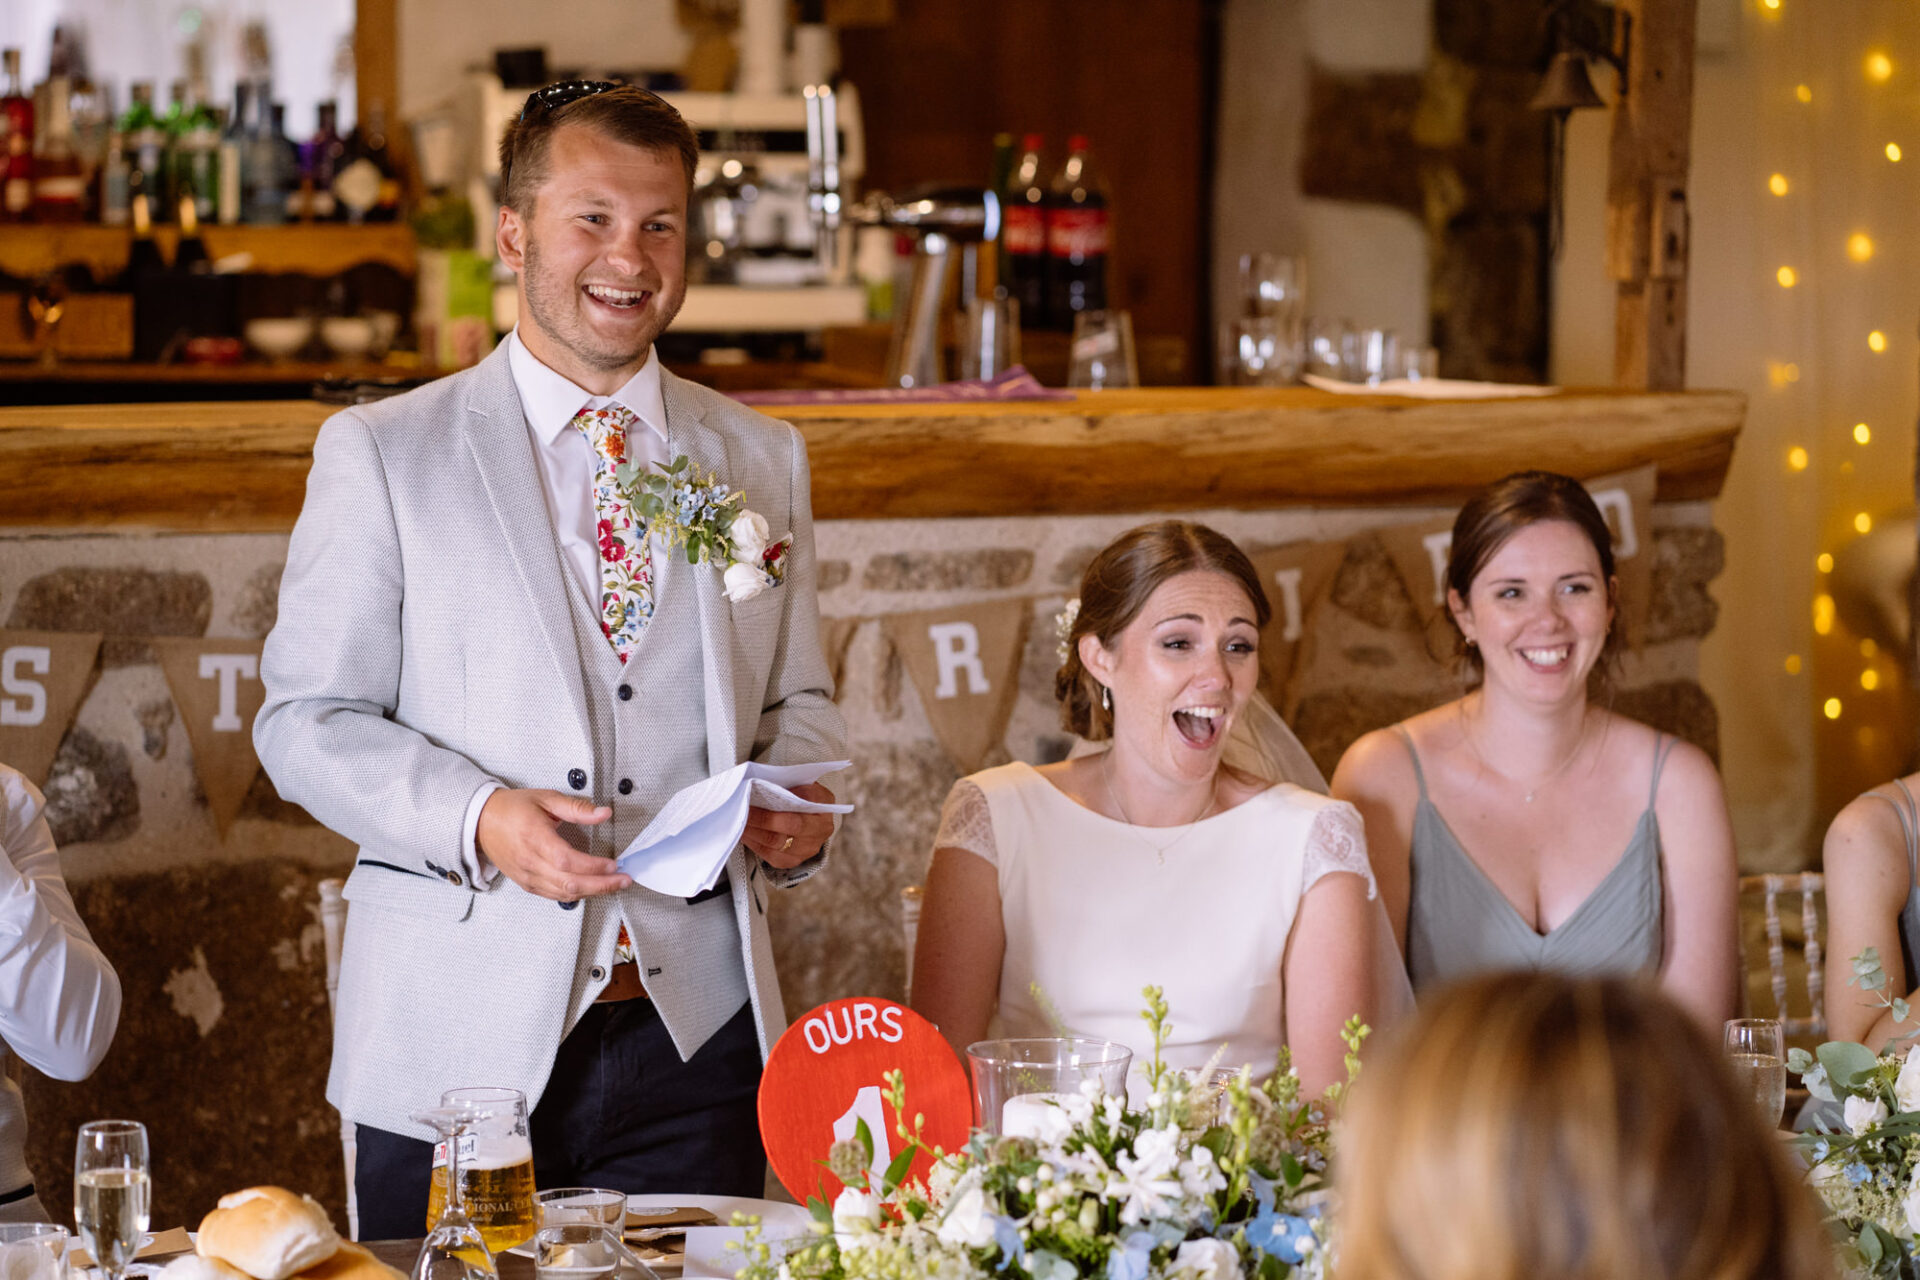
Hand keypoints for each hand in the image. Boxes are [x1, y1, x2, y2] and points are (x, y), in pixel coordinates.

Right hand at [476, 788, 628, 900]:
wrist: (480, 822)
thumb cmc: (512, 809)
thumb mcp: (546, 799)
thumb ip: (577, 808)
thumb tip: (603, 813)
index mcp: (534, 838)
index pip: (567, 861)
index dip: (593, 866)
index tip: (614, 864)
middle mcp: (530, 862)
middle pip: (569, 883)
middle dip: (601, 885)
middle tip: (623, 880)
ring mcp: (527, 876)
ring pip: (563, 893)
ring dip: (592, 892)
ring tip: (614, 885)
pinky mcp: (526, 884)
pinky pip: (554, 895)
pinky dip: (575, 894)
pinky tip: (591, 889)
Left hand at [744, 782, 835, 868]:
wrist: (806, 819)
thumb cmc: (798, 796)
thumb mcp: (798, 782)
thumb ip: (786, 784)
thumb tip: (761, 786)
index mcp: (824, 803)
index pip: (806, 798)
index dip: (785, 795)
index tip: (759, 791)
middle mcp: (822, 828)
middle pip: (792, 824)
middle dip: (763, 817)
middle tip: (743, 809)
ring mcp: (809, 848)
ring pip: (777, 843)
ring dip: (754, 831)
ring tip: (739, 821)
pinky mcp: (794, 861)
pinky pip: (771, 855)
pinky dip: (755, 844)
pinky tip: (744, 834)